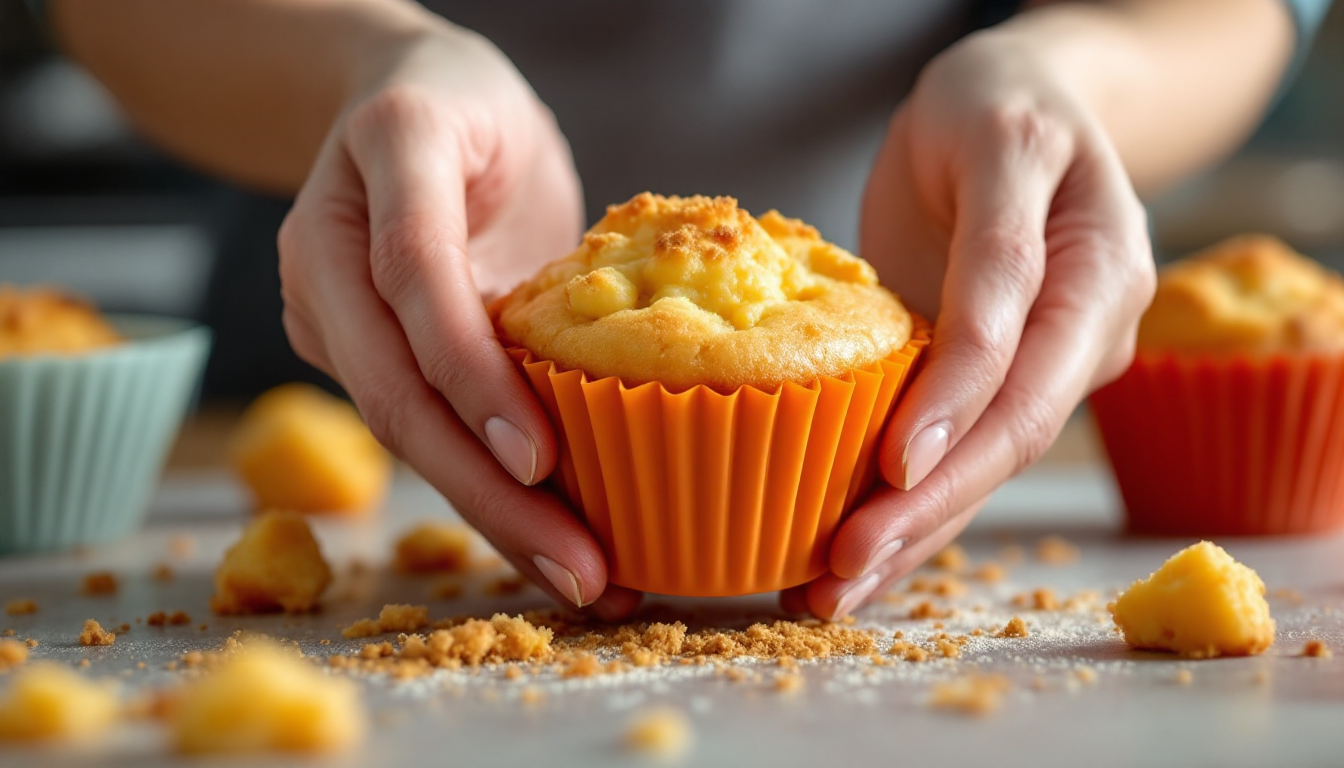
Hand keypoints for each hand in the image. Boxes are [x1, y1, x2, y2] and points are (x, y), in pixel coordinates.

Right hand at [276, 26, 638, 618]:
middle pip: (399, 392)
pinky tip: (547, 543)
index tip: (542, 460)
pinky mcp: (352, 352)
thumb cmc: (472, 110)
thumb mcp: (516, 128)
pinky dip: (485, 492)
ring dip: (494, 517)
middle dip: (490, 495)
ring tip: (581, 581)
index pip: (416, 282)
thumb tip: (600, 371)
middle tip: (582, 571)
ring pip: (405, 432)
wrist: (395, 103)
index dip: (473, 375)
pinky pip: (420, 429)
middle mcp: (327, 248)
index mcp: (380, 161)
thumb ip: (535, 229)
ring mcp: (327, 309)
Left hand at [782, 29, 1155, 618]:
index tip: (894, 470)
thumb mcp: (995, 143)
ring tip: (828, 593)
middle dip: (925, 508)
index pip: (1023, 354)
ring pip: (984, 468)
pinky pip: (960, 456)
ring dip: (910, 537)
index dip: (958, 414)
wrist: (1017, 107)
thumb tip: (960, 359)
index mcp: (1098, 269)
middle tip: (840, 567)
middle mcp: (1085, 336)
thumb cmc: (995, 109)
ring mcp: (1047, 369)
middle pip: (1007, 435)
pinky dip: (909, 513)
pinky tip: (856, 560)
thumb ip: (991, 247)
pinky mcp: (999, 386)